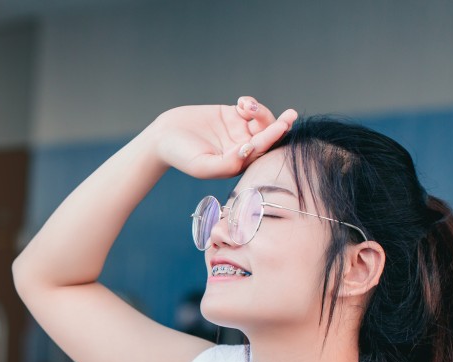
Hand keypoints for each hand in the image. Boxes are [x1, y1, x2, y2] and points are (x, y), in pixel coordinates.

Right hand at [152, 96, 297, 178]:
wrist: (163, 137)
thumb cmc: (181, 156)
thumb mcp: (203, 166)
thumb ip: (228, 163)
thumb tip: (249, 150)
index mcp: (239, 164)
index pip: (262, 151)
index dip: (273, 138)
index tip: (282, 126)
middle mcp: (242, 148)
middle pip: (268, 136)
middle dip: (278, 125)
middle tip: (289, 115)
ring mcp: (238, 130)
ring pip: (262, 120)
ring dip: (260, 111)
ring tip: (245, 107)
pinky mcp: (232, 115)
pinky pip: (251, 108)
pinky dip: (251, 103)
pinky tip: (241, 103)